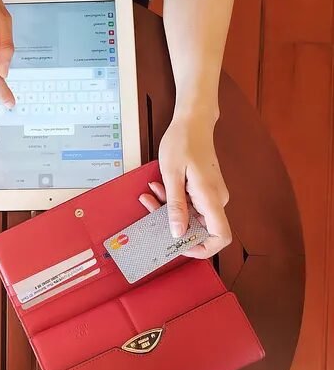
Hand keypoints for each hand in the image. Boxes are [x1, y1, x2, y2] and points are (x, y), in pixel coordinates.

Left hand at [139, 114, 230, 258]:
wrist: (193, 121)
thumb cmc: (183, 142)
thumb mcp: (172, 174)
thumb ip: (175, 206)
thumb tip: (178, 233)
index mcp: (211, 198)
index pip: (220, 237)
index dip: (202, 248)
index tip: (178, 245)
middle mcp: (216, 200)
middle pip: (197, 227)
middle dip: (171, 222)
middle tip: (150, 205)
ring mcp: (211, 194)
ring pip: (190, 215)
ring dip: (168, 208)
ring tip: (153, 191)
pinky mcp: (204, 189)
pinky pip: (189, 203)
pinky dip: (172, 199)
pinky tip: (160, 186)